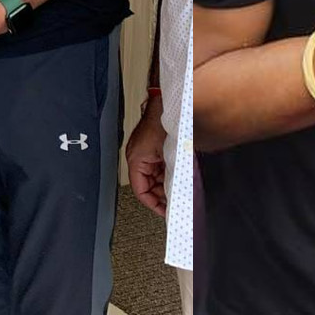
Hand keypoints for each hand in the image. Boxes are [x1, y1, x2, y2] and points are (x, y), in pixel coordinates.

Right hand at [126, 95, 168, 215]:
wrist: (171, 104)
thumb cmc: (164, 123)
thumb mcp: (170, 156)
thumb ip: (171, 176)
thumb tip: (176, 193)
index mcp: (136, 160)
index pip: (141, 191)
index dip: (153, 204)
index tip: (165, 211)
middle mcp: (138, 157)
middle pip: (148, 186)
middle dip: (162, 196)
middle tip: (174, 204)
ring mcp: (146, 152)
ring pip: (155, 177)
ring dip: (166, 185)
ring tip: (179, 192)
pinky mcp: (154, 147)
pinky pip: (159, 167)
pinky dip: (168, 174)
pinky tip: (179, 178)